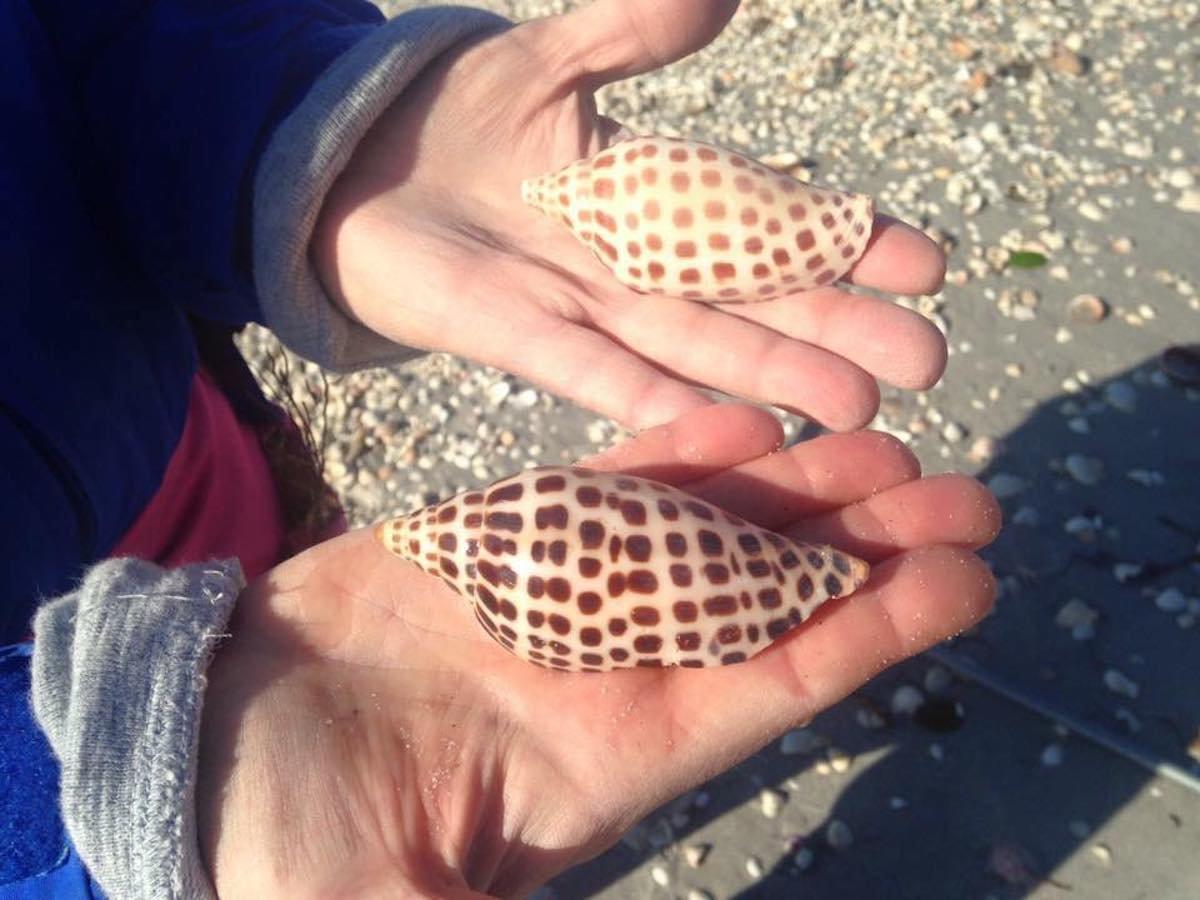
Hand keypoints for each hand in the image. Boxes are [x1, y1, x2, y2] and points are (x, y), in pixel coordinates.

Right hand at [195, 404, 997, 897]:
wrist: (209, 744)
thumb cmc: (295, 834)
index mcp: (621, 753)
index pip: (782, 684)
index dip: (880, 634)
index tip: (969, 582)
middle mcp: (614, 665)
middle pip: (769, 594)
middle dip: (867, 546)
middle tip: (965, 492)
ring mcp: (562, 591)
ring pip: (703, 527)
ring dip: (795, 488)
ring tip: (883, 441)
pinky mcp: (503, 537)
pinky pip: (608, 488)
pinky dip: (677, 453)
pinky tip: (746, 422)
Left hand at [313, 0, 947, 431]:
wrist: (351, 168)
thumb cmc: (453, 115)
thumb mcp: (550, 58)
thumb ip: (632, 28)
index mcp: (655, 193)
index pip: (770, 219)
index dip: (847, 242)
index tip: (927, 265)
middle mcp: (634, 263)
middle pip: (752, 301)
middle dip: (836, 329)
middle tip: (923, 363)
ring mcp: (580, 306)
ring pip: (692, 348)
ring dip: (769, 376)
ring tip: (851, 407)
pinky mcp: (515, 334)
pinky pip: (590, 371)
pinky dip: (646, 397)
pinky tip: (710, 426)